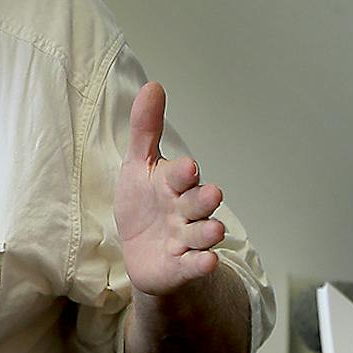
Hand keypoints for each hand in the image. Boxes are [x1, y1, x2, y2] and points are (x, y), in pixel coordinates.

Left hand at [114, 82, 226, 298]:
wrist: (142, 251)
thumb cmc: (144, 204)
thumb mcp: (138, 166)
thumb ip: (145, 128)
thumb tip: (153, 86)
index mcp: (173, 184)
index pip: (181, 175)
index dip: (183, 172)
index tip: (186, 167)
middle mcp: (185, 210)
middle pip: (199, 203)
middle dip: (204, 199)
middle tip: (211, 193)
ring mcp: (185, 239)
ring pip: (202, 234)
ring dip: (208, 232)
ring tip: (214, 230)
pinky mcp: (182, 266)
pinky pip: (194, 265)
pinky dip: (201, 264)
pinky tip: (208, 262)